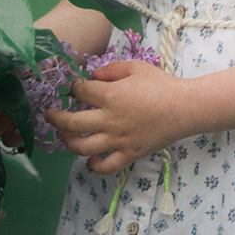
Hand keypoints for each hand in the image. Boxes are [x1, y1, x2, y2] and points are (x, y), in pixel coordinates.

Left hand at [44, 60, 191, 175]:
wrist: (185, 108)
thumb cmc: (161, 85)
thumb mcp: (136, 67)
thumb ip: (111, 69)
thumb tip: (93, 76)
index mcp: (110, 96)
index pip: (80, 92)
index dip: (73, 88)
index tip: (74, 88)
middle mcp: (109, 119)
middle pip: (72, 123)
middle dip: (55, 118)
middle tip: (49, 115)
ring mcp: (118, 140)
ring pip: (83, 148)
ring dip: (68, 142)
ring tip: (64, 137)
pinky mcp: (129, 154)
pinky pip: (106, 166)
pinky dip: (94, 166)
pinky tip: (91, 160)